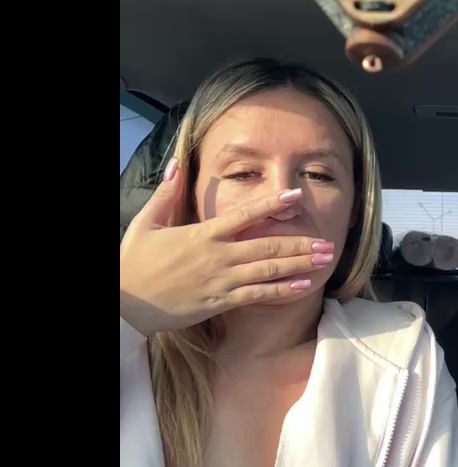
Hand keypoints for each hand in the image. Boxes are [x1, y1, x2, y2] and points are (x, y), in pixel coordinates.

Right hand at [119, 158, 335, 335]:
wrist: (122, 303)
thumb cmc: (134, 262)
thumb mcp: (146, 222)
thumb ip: (167, 192)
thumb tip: (178, 162)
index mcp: (203, 234)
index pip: (245, 214)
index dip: (272, 204)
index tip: (295, 195)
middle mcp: (218, 256)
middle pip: (267, 245)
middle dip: (300, 243)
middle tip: (327, 242)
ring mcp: (221, 281)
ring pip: (267, 271)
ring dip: (299, 265)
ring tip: (324, 261)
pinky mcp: (219, 302)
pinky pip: (256, 296)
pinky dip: (280, 291)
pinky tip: (302, 287)